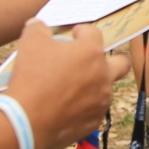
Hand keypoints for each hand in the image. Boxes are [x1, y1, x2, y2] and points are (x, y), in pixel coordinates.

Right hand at [3, 20, 115, 148]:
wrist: (27, 121)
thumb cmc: (31, 78)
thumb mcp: (30, 43)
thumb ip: (38, 29)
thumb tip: (39, 26)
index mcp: (91, 52)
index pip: (93, 32)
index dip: (82, 31)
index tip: (73, 35)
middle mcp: (103, 75)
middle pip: (121, 62)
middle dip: (113, 58)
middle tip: (95, 61)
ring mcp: (101, 100)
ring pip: (106, 89)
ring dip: (93, 85)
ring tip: (71, 87)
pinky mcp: (94, 121)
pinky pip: (93, 110)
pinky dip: (83, 107)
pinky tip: (65, 108)